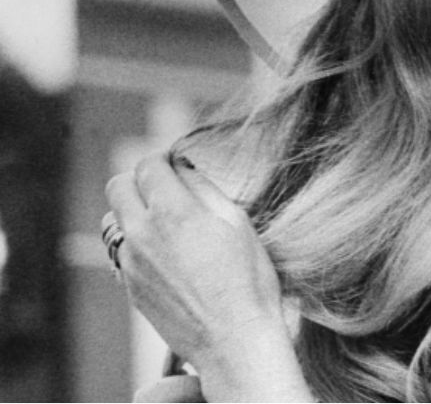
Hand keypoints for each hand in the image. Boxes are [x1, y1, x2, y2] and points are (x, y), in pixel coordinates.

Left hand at [105, 153, 312, 401]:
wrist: (234, 339)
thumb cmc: (248, 280)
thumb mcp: (238, 221)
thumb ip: (204, 188)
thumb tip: (183, 168)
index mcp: (174, 211)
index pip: (148, 165)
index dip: (163, 159)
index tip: (177, 165)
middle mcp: (143, 233)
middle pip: (118, 186)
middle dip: (140, 179)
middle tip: (166, 187)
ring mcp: (132, 262)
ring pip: (114, 219)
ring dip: (133, 210)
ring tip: (165, 221)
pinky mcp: (130, 286)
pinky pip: (122, 251)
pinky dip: (138, 241)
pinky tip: (168, 253)